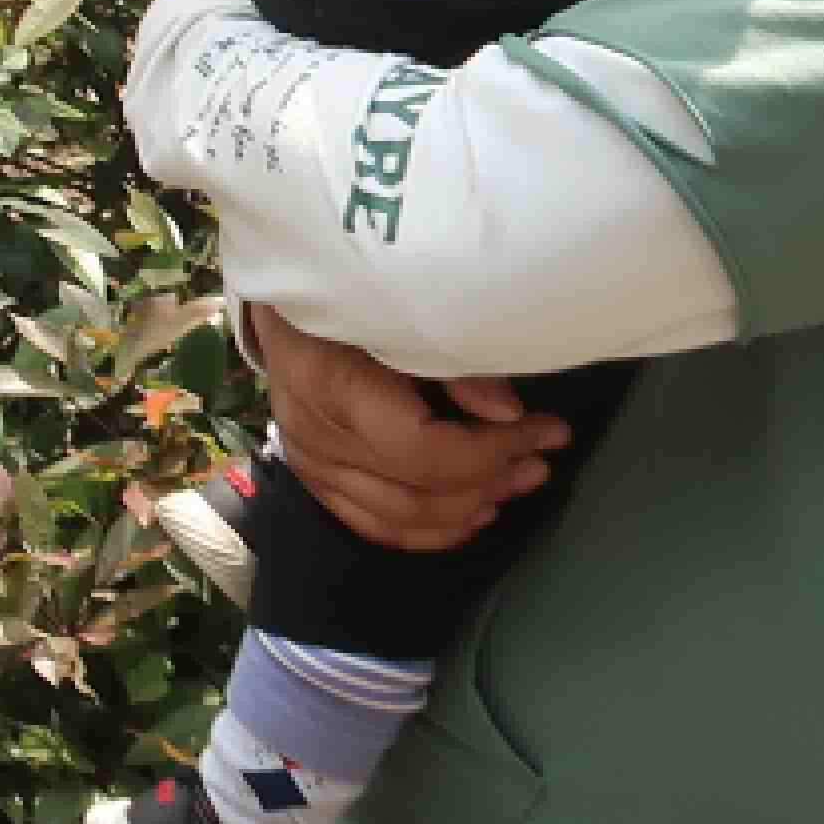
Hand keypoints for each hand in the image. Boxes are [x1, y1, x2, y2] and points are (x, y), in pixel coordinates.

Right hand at [247, 302, 562, 554]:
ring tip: (517, 481)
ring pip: (401, 519)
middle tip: (541, 458)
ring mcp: (308, 461)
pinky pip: (374, 526)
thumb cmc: (346, 293)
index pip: (423, 451)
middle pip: (418, 492)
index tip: (546, 429)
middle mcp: (314, 434)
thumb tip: (507, 412)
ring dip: (469, 508)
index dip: (493, 450)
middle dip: (493, 479)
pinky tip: (472, 511)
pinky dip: (430, 530)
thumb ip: (451, 358)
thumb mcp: (398, 306)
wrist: (278, 299)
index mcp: (333, 385)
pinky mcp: (311, 475)